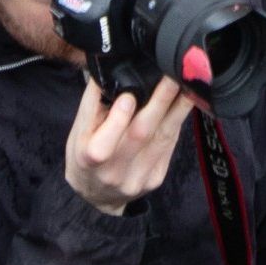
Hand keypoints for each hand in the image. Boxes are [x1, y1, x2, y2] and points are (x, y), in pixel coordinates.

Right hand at [63, 76, 192, 215]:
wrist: (99, 195)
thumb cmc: (85, 155)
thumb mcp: (78, 131)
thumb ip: (92, 102)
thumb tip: (107, 69)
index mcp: (89, 160)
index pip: (104, 143)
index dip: (118, 118)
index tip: (129, 94)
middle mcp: (115, 173)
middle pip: (141, 135)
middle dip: (159, 102)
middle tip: (172, 76)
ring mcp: (138, 178)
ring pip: (163, 138)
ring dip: (178, 109)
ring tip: (188, 84)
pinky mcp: (156, 178)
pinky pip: (169, 145)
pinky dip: (177, 121)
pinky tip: (184, 103)